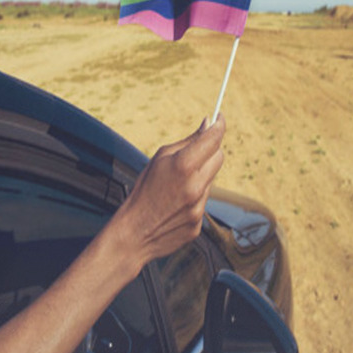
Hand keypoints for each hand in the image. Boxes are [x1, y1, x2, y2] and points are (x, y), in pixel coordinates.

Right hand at [108, 113, 225, 273]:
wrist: (133, 232)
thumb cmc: (143, 191)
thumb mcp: (160, 159)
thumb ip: (187, 141)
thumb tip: (207, 124)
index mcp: (183, 166)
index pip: (213, 139)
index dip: (219, 126)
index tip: (219, 119)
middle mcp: (196, 186)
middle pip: (219, 157)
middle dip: (211, 149)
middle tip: (199, 148)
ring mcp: (199, 206)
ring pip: (211, 180)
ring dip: (201, 175)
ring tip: (177, 184)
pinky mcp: (199, 222)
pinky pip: (204, 201)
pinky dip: (195, 196)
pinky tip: (176, 202)